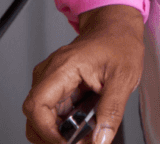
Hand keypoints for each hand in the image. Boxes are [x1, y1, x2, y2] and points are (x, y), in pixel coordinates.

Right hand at [23, 4, 143, 143]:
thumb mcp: (125, 76)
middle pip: (34, 115)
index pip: (37, 105)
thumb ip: (112, 110)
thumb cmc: (120, 43)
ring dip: (59, 131)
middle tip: (78, 141)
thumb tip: (101, 140)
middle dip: (52, 135)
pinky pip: (52, 111)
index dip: (47, 131)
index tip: (66, 142)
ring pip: (42, 116)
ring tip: (83, 134)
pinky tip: (82, 124)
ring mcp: (52, 78)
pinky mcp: (57, 85)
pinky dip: (64, 124)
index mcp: (65, 66)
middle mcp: (52, 72)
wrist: (118, 28)